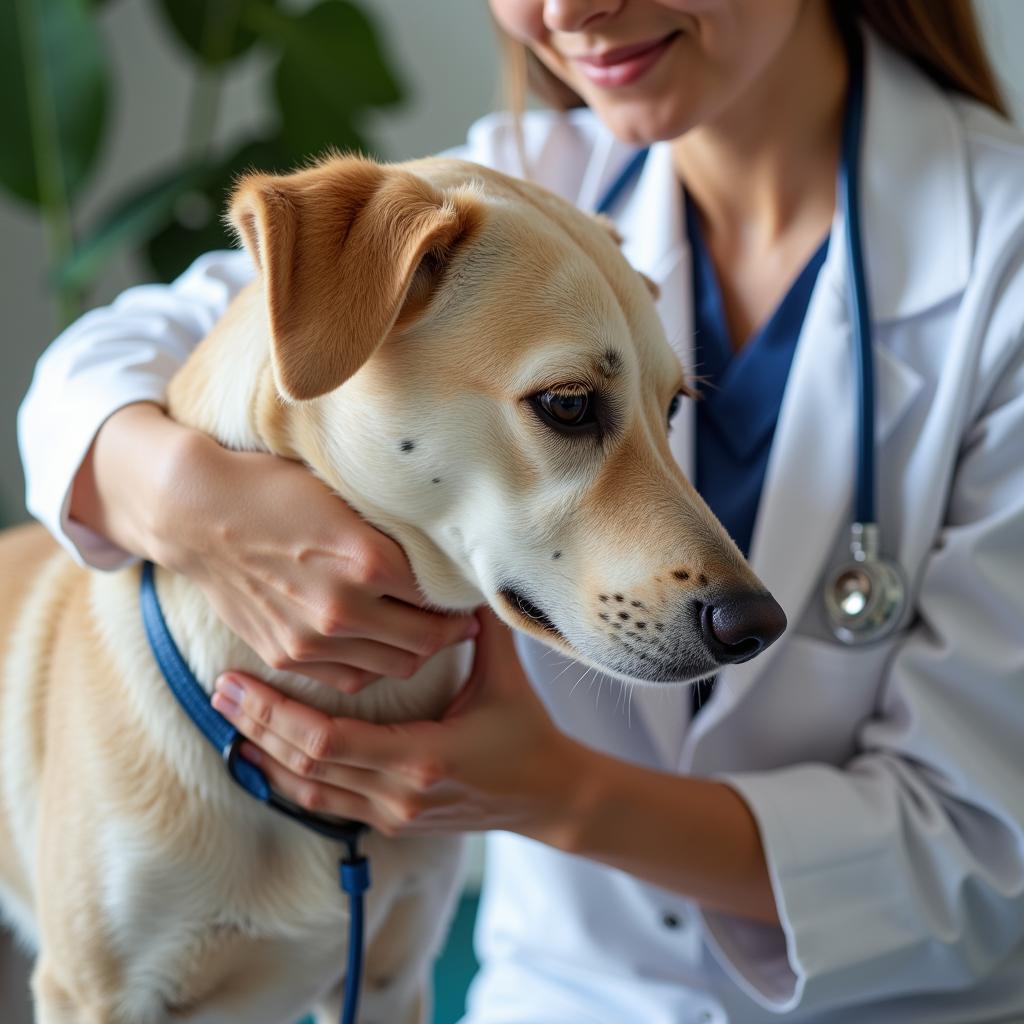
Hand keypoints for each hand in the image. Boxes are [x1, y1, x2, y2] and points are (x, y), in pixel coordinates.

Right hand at [74, 403, 478, 692]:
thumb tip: (444, 551)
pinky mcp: (286, 655)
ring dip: (417, 653)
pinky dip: (374, 666)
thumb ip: (393, 535)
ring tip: (425, 633)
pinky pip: (352, 678)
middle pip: (427, 641)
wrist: (196, 512)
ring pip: (394, 666)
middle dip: (452, 633)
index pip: (441, 596)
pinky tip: (381, 645)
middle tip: (461, 621)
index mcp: (367, 560)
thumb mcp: (345, 496)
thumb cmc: (273, 489)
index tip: (472, 593)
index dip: (463, 597)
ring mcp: (311, 639)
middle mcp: (343, 607)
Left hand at [210, 608, 590, 843]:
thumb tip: (457, 571)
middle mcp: (398, 794)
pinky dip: (289, 780)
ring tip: (229, 721)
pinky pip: (325, 805)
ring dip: (265, 756)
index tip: (240, 682)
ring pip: (307, 792)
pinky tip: (264, 755)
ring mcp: (392, 814)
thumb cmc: (526, 731)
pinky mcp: (390, 821)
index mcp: (423, 756)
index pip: (328, 741)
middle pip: (305, 766)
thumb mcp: (505, 675)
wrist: (547, 795)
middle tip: (220, 693)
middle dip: (257, 728)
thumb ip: (478, 623)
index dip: (278, 713)